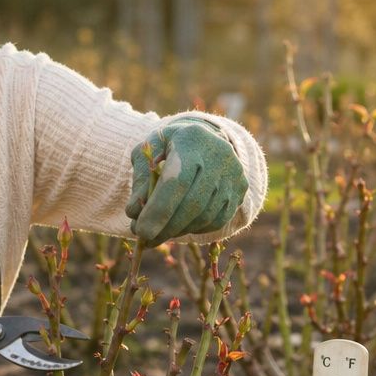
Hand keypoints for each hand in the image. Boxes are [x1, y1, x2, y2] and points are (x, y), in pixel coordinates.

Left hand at [125, 118, 247, 245]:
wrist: (204, 136)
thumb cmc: (169, 146)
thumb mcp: (148, 151)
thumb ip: (141, 178)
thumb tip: (135, 213)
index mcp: (191, 139)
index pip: (176, 181)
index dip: (158, 210)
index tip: (140, 231)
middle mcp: (219, 155)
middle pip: (193, 203)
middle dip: (166, 227)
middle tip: (145, 239)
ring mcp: (233, 174)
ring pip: (204, 216)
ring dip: (177, 231)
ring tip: (157, 234)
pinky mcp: (240, 190)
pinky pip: (216, 220)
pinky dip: (194, 229)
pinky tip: (178, 227)